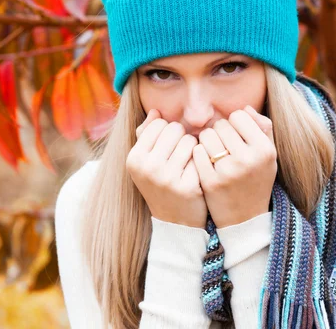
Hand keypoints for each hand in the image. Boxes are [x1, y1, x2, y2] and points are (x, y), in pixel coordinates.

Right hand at [126, 109, 207, 227]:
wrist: (175, 222)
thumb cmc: (160, 184)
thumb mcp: (145, 162)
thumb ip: (147, 134)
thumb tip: (156, 111)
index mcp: (134, 158)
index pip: (159, 123)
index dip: (168, 132)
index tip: (168, 147)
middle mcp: (147, 167)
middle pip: (175, 129)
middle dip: (182, 138)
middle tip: (180, 156)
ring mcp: (167, 178)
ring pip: (190, 140)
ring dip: (194, 149)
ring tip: (188, 164)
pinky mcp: (187, 187)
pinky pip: (200, 157)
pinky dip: (201, 163)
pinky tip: (196, 175)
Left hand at [192, 106, 276, 227]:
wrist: (245, 218)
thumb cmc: (256, 180)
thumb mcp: (268, 156)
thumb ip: (262, 128)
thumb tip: (243, 108)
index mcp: (265, 150)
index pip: (239, 116)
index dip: (233, 123)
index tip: (234, 134)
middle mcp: (248, 159)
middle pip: (220, 125)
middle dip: (218, 132)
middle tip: (222, 145)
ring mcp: (228, 171)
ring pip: (206, 136)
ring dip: (206, 141)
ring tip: (213, 152)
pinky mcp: (211, 181)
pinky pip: (197, 152)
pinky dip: (198, 154)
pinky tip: (204, 162)